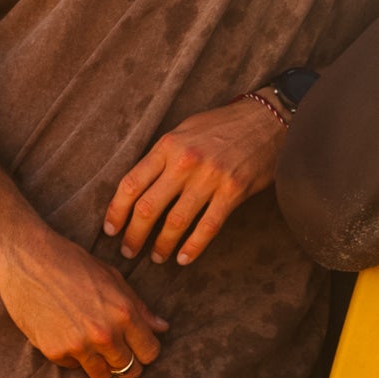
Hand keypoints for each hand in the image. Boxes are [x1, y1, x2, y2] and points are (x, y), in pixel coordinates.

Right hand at [0, 225, 168, 377]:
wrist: (26, 257)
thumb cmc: (72, 262)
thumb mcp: (112, 277)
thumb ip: (139, 307)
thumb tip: (162, 328)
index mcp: (124, 314)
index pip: (150, 352)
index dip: (146, 351)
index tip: (137, 347)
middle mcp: (105, 334)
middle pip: (129, 369)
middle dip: (126, 362)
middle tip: (116, 351)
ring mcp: (78, 346)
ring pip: (102, 375)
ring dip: (101, 364)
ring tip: (92, 345)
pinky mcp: (54, 352)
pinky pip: (73, 367)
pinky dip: (72, 357)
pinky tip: (65, 334)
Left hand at [104, 98, 282, 266]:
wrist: (267, 119)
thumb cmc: (223, 125)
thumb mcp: (185, 131)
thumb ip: (163, 157)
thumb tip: (142, 187)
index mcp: (168, 146)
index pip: (131, 183)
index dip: (116, 211)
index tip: (111, 229)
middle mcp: (185, 162)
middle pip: (148, 207)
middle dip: (134, 235)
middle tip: (128, 251)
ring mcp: (210, 178)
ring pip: (176, 221)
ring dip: (162, 245)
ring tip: (156, 258)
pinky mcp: (233, 191)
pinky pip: (208, 227)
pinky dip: (193, 246)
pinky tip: (183, 258)